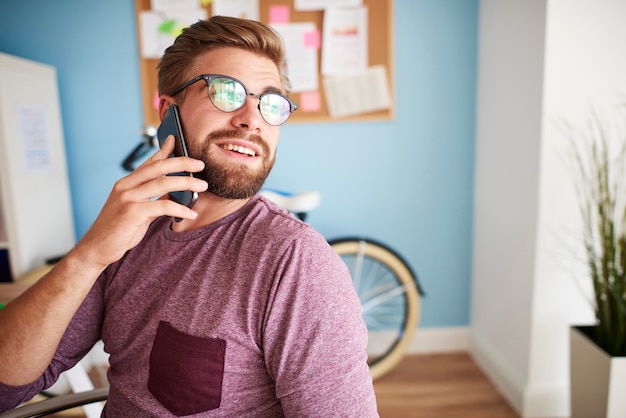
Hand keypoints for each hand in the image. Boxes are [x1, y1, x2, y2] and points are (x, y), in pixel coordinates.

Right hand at [72, 136, 207, 270]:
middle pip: (158, 167)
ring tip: (202, 186)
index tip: (175, 140)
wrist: (96, 249)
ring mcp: (128, 198)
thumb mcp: (136, 210)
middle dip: (182, 163)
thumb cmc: (118, 230)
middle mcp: (125, 186)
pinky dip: (181, 209)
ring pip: (163, 184)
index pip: (149, 163)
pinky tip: (191, 214)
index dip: (163, 150)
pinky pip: (163, 206)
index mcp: (126, 183)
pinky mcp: (132, 213)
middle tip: (200, 164)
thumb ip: (151, 199)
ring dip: (187, 183)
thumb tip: (171, 194)